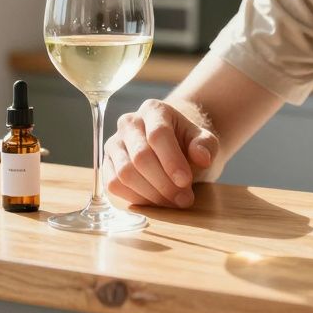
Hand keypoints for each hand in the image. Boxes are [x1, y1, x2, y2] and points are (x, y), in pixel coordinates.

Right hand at [103, 99, 218, 208]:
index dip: (171, 161)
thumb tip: (202, 157)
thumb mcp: (204, 140)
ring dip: (151, 194)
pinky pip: (114, 184)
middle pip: (140, 157)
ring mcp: (114, 143)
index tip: (186, 181)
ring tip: (173, 202)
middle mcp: (128, 123)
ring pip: (125, 173)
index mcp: (153, 110)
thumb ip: (206, 145)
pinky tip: (155, 202)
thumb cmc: (187, 144)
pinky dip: (135, 198)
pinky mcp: (107, 164)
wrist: (173, 148)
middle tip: (184, 199)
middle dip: (164, 183)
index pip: (158, 134)